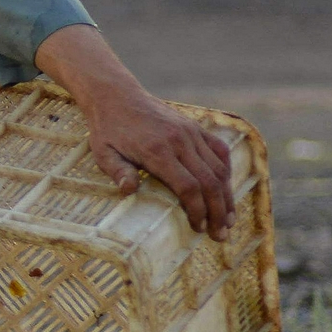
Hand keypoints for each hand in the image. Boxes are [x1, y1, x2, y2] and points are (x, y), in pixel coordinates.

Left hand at [34, 25, 233, 239]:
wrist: (117, 96)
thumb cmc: (107, 129)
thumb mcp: (103, 152)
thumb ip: (118, 171)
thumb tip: (129, 191)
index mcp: (157, 150)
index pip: (188, 186)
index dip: (197, 210)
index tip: (198, 228)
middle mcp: (180, 141)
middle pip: (209, 181)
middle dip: (218, 211)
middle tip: (220, 235)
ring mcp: (191, 133)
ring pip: (219, 169)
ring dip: (226, 196)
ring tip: (228, 220)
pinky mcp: (195, 128)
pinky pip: (219, 151)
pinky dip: (226, 172)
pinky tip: (227, 190)